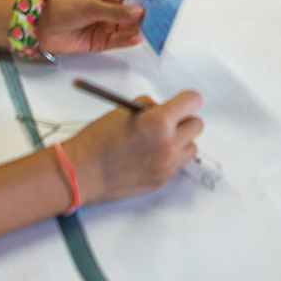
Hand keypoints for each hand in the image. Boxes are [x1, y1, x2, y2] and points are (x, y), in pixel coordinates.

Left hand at [33, 0, 144, 54]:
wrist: (42, 27)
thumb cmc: (63, 7)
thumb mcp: (90, 5)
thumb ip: (115, 11)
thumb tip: (139, 12)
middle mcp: (111, 7)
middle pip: (134, 9)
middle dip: (147, 11)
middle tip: (162, 14)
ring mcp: (107, 24)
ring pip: (129, 26)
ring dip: (140, 27)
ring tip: (153, 28)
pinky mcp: (102, 40)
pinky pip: (120, 40)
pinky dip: (129, 39)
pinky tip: (138, 38)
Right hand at [64, 90, 203, 204]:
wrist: (83, 171)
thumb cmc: (97, 141)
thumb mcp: (123, 110)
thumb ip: (148, 106)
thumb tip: (162, 108)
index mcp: (159, 122)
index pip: (193, 101)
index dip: (185, 100)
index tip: (181, 102)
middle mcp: (168, 144)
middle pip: (197, 125)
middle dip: (183, 120)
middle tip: (167, 121)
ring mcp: (167, 164)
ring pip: (191, 147)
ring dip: (180, 141)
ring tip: (159, 141)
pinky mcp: (162, 180)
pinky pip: (177, 164)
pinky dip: (169, 158)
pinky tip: (149, 155)